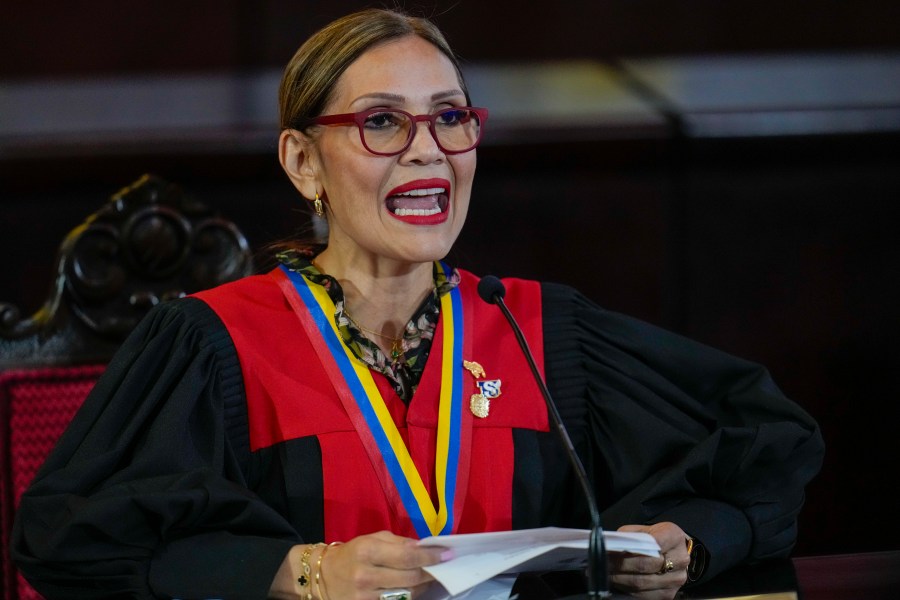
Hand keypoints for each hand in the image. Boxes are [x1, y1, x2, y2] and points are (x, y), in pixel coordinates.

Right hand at [317, 531, 444, 599]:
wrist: (322, 576)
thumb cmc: (352, 553)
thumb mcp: (372, 539)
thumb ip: (398, 542)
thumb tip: (424, 547)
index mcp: (368, 551)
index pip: (407, 556)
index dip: (430, 556)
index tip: (447, 554)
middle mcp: (366, 575)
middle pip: (410, 578)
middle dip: (430, 572)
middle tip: (443, 566)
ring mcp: (365, 596)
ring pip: (406, 595)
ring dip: (423, 586)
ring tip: (430, 577)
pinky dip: (409, 596)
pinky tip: (415, 589)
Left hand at [610, 522, 689, 599]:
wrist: (674, 552)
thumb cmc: (655, 538)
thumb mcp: (644, 529)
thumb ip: (630, 536)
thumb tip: (609, 547)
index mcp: (674, 536)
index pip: (651, 543)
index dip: (629, 549)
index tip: (608, 552)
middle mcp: (680, 559)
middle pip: (645, 565)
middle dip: (619, 566)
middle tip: (601, 565)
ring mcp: (676, 579)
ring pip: (642, 583)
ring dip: (619, 580)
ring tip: (604, 574)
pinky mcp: (669, 594)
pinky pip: (644, 595)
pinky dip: (626, 590)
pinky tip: (616, 584)